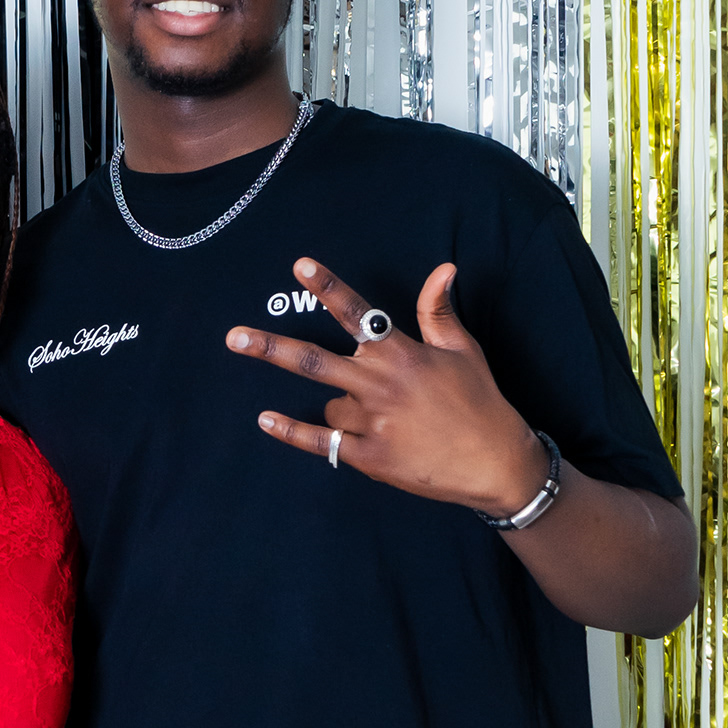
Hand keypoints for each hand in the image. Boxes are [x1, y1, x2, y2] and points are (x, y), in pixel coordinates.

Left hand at [227, 257, 547, 516]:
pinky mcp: (368, 457)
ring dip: (340, 407)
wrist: (495, 463)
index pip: (357, 313)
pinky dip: (292, 432)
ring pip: (328, 405)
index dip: (328, 287)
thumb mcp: (464, 352)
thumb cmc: (481, 402)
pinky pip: (320, 442)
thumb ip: (439, 312)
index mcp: (401, 354)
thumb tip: (443, 269)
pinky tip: (266, 420)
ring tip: (382, 419)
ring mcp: (371, 423)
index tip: (299, 265)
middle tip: (233, 337)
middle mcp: (379, 384)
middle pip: (314, 361)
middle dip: (271, 347)